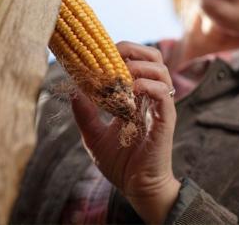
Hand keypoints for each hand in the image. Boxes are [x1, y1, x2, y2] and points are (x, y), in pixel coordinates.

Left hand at [71, 41, 179, 223]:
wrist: (137, 189)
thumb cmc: (120, 164)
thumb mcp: (94, 136)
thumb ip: (84, 113)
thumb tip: (72, 90)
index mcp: (135, 98)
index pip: (134, 63)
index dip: (120, 52)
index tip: (99, 52)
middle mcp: (149, 98)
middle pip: (153, 59)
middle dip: (134, 50)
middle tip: (113, 52)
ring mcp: (159, 107)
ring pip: (161, 70)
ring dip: (141, 65)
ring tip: (122, 72)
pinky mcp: (166, 119)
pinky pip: (163, 93)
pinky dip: (148, 85)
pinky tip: (131, 89)